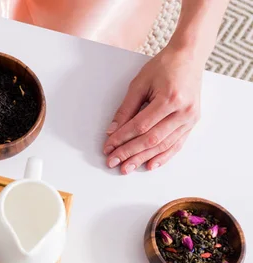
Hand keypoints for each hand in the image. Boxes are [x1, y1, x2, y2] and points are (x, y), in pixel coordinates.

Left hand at [103, 45, 202, 173]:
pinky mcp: (193, 122)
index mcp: (169, 99)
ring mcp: (190, 118)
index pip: (140, 126)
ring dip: (143, 158)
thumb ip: (125, 109)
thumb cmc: (164, 66)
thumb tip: (112, 131)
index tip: (108, 147)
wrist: (189, 57)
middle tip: (113, 162)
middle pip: (151, 139)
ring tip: (127, 167)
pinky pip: (177, 144)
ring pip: (163, 145)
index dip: (122, 138)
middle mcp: (183, 111)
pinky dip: (163, 156)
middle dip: (129, 153)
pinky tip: (150, 165)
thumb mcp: (139, 83)